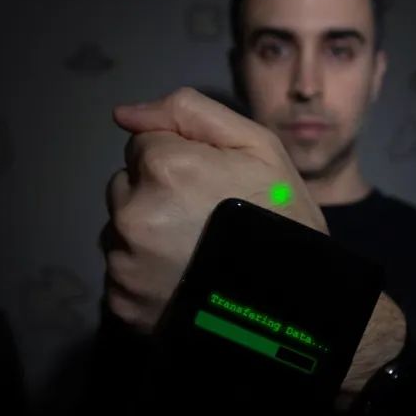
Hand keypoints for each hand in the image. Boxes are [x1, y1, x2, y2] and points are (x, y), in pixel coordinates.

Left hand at [101, 87, 327, 335]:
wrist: (295, 301)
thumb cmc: (281, 216)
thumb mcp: (257, 145)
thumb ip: (188, 112)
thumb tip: (123, 114)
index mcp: (163, 167)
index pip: (143, 145)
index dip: (178, 160)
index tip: (208, 185)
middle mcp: (132, 215)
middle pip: (125, 186)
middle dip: (154, 195)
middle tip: (200, 220)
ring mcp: (124, 264)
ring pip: (120, 230)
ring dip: (145, 235)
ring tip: (192, 253)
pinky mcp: (122, 303)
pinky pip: (121, 274)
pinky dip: (143, 275)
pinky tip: (180, 280)